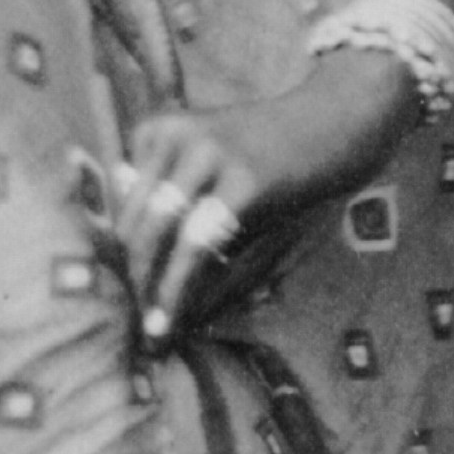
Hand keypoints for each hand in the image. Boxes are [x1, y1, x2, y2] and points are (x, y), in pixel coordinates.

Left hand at [94, 67, 408, 348]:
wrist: (340, 121)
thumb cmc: (270, 154)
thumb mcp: (209, 170)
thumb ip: (163, 204)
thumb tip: (124, 261)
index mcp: (157, 132)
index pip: (119, 205)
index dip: (114, 252)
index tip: (116, 295)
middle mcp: (175, 137)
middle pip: (131, 221)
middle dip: (126, 276)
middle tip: (127, 322)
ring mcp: (208, 155)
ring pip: (156, 236)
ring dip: (147, 289)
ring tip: (148, 332)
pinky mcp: (245, 182)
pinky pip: (196, 247)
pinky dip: (178, 288)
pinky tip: (170, 321)